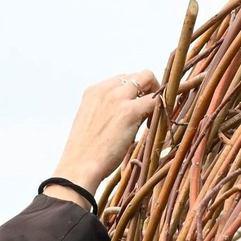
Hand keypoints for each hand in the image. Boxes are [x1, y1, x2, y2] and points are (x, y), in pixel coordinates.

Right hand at [47, 71, 160, 203]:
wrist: (80, 166)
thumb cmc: (85, 152)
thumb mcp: (91, 121)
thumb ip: (105, 111)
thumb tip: (124, 113)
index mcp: (93, 91)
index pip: (121, 80)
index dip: (133, 92)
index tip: (135, 108)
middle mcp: (105, 89)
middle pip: (137, 74)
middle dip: (148, 88)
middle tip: (148, 110)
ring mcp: (117, 98)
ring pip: (148, 78)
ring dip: (155, 94)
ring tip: (149, 118)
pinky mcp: (130, 111)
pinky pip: (155, 99)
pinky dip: (160, 108)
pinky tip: (151, 125)